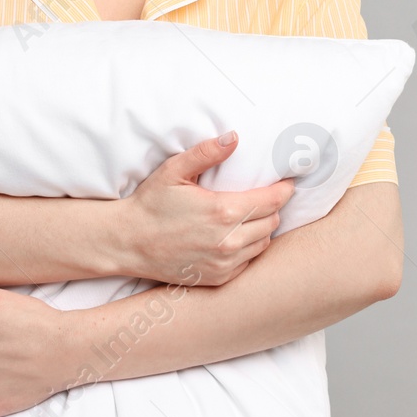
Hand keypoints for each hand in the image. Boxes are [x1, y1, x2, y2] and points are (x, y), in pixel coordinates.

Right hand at [117, 131, 292, 286]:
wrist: (128, 242)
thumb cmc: (151, 204)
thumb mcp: (174, 171)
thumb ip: (206, 153)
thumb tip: (234, 138)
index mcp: (223, 211)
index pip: (273, 201)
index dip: (284, 190)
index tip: (288, 183)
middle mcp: (229, 241)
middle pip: (273, 222)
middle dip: (272, 208)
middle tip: (264, 197)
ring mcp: (224, 263)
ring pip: (264, 243)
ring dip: (262, 229)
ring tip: (249, 216)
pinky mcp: (219, 278)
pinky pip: (248, 263)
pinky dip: (248, 249)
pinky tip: (235, 237)